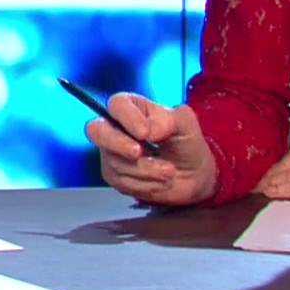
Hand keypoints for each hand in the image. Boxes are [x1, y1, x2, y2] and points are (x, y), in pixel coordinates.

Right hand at [84, 92, 218, 207]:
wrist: (194, 175)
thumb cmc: (187, 143)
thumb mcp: (186, 125)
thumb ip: (170, 119)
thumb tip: (150, 130)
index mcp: (133, 107)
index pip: (117, 104)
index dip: (127, 118)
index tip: (146, 133)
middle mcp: (116, 128)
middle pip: (96, 130)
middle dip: (118, 144)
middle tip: (139, 153)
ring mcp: (112, 153)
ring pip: (116, 162)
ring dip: (147, 170)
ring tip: (170, 171)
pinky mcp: (116, 176)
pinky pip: (122, 182)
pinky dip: (146, 184)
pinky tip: (161, 181)